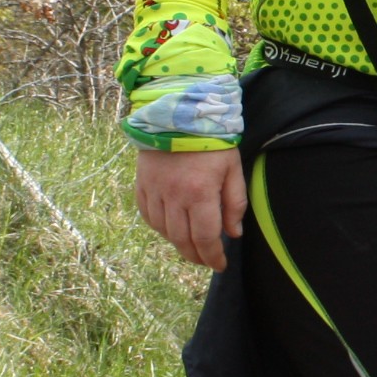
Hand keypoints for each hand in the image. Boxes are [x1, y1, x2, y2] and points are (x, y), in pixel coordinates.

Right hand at [135, 146, 245, 268]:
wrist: (179, 110)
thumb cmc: (211, 139)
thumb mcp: (233, 168)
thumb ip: (235, 203)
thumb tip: (233, 233)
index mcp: (199, 194)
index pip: (205, 238)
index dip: (213, 257)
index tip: (220, 265)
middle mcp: (173, 197)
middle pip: (182, 240)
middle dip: (195, 256)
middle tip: (206, 261)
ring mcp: (154, 191)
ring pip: (163, 230)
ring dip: (177, 243)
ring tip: (190, 245)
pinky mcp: (141, 184)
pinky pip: (147, 215)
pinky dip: (159, 227)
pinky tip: (170, 228)